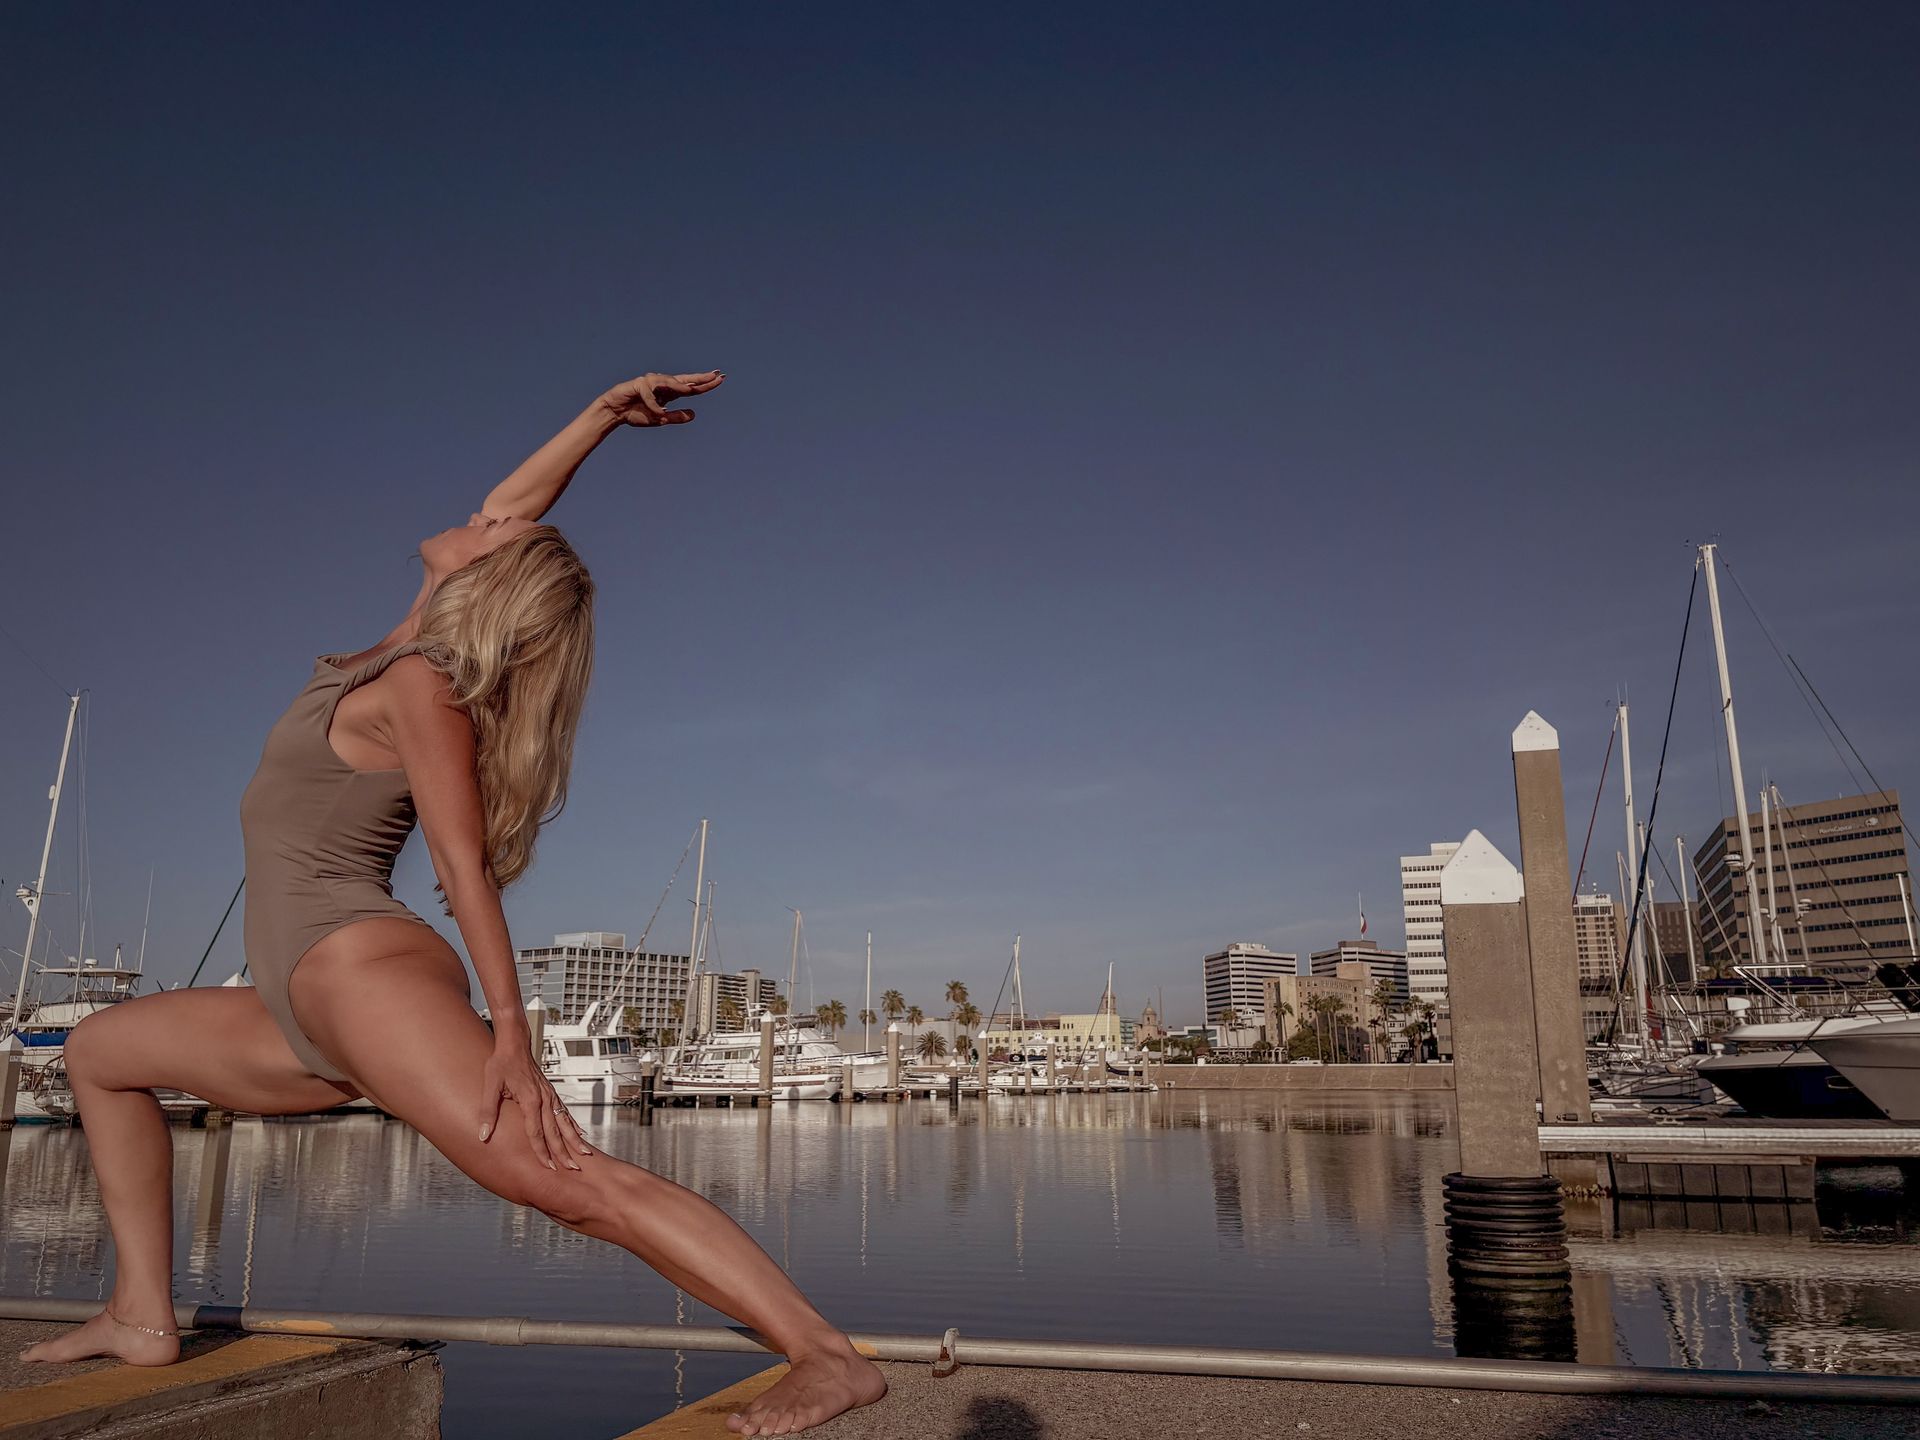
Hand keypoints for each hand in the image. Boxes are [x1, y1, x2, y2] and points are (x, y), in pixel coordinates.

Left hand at [477, 1040, 592, 1170]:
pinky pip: (565, 1112)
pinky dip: (573, 1125)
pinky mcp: (551, 1093)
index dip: (542, 1151)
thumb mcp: (489, 1085)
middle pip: (555, 1131)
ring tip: (585, 1155)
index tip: (548, 1167)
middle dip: (564, 1152)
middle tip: (572, 1169)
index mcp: (530, 1099)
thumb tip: (482, 1135)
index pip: (536, 1132)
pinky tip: (581, 1134)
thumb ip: (487, 1111)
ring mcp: (550, 1095)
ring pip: (565, 1123)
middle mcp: (544, 1099)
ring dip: (574, 1140)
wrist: (514, 1043)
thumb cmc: (501, 1062)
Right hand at [597, 371, 724, 427]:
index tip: (720, 378)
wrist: (614, 413)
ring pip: (669, 383)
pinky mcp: (637, 385)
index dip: (705, 384)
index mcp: (668, 392)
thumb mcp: (660, 419)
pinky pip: (649, 394)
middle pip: (684, 380)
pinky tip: (658, 413)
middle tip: (716, 375)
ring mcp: (649, 382)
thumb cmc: (636, 413)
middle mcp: (661, 384)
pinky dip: (654, 405)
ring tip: (692, 390)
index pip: (690, 387)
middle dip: (700, 378)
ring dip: (680, 387)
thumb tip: (694, 414)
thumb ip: (676, 416)